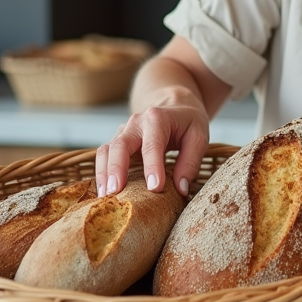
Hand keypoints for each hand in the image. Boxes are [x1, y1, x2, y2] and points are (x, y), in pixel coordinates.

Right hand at [94, 104, 208, 197]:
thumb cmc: (188, 122)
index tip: (155, 188)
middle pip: (121, 145)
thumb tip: (181, 188)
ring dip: (104, 173)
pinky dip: (102, 173)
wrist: (175, 105)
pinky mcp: (118, 142)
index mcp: (158, 118)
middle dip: (117, 169)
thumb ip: (191, 162)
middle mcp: (136, 123)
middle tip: (116, 192)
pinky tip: (103, 191)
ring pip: (107, 150)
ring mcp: (124, 131)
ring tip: (105, 196)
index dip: (153, 167)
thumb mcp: (199, 137)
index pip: (153, 144)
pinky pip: (104, 156)